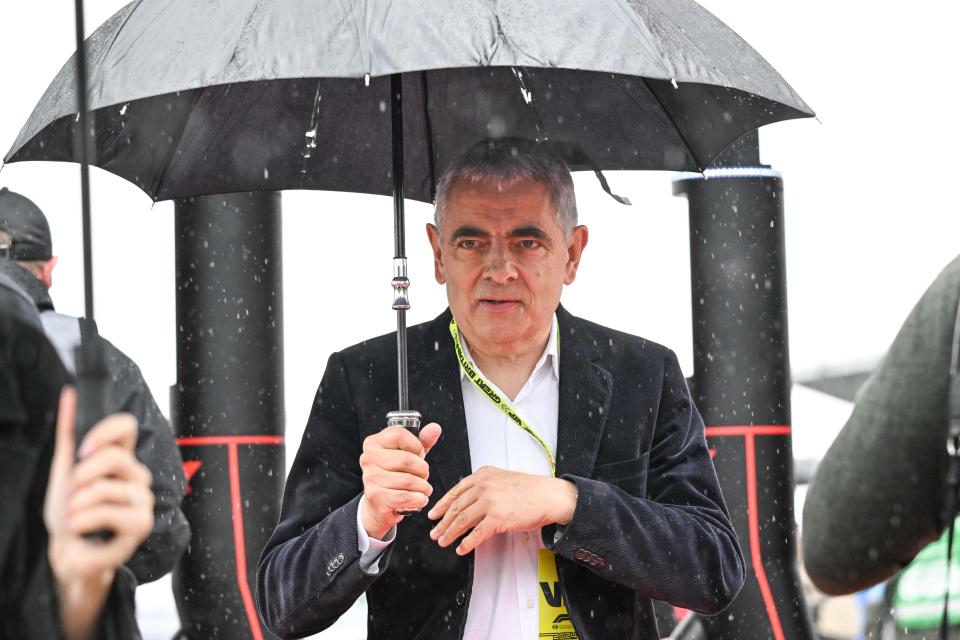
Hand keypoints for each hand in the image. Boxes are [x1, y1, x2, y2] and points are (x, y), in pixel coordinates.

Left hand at [44, 387, 154, 639]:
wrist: (67, 551)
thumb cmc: (69, 512)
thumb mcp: (63, 469)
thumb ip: (68, 432)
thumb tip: (70, 393)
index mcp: (121, 459)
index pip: (127, 426)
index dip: (105, 431)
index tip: (83, 449)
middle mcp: (137, 476)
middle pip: (115, 456)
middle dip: (81, 475)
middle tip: (70, 493)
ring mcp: (143, 499)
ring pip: (108, 487)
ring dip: (78, 504)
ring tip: (72, 517)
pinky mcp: (142, 524)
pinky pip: (111, 511)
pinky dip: (85, 520)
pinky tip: (79, 527)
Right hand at [359, 423, 441, 538]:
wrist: (380, 505)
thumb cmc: (395, 475)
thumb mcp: (409, 455)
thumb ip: (422, 441)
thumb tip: (435, 428)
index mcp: (374, 442)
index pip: (399, 434)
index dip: (416, 445)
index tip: (420, 455)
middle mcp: (368, 458)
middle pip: (406, 459)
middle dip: (423, 470)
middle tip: (424, 476)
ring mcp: (370, 478)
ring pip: (408, 480)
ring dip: (423, 487)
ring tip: (424, 489)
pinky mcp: (375, 497)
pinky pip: (405, 496)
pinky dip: (418, 499)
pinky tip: (420, 499)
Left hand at [427, 466, 577, 555]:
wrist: (548, 496)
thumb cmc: (530, 490)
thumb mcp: (502, 479)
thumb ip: (484, 486)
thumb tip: (467, 501)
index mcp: (483, 475)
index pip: (455, 491)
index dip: (442, 505)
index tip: (434, 513)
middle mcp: (484, 486)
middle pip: (456, 507)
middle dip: (443, 522)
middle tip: (435, 532)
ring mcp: (490, 502)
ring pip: (462, 520)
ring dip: (450, 533)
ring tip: (443, 541)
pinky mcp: (498, 518)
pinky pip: (476, 534)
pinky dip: (466, 543)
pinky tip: (461, 548)